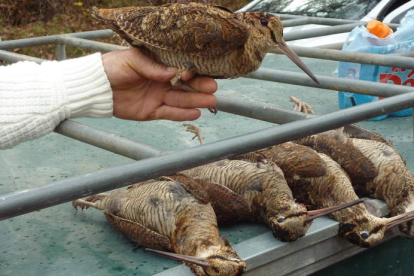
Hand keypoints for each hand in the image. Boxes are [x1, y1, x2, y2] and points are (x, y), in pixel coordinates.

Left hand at [102, 48, 216, 120]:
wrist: (97, 86)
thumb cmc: (114, 67)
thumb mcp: (132, 60)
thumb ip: (152, 66)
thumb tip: (171, 72)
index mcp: (159, 66)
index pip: (180, 68)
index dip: (189, 71)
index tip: (192, 72)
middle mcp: (163, 82)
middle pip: (185, 85)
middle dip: (200, 87)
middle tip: (212, 89)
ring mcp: (158, 97)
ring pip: (181, 100)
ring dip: (196, 101)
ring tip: (211, 102)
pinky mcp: (152, 111)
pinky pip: (169, 113)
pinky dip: (182, 114)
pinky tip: (196, 113)